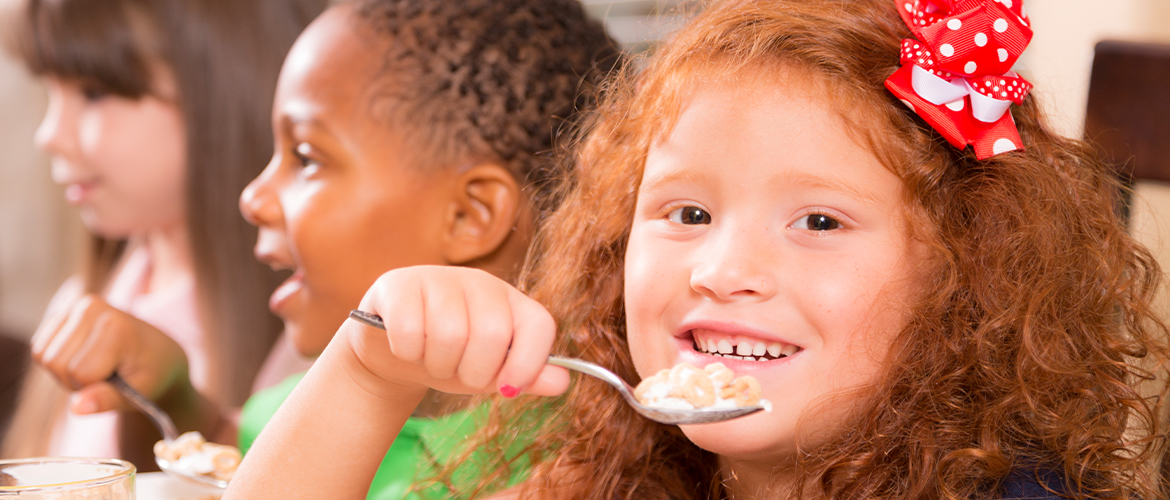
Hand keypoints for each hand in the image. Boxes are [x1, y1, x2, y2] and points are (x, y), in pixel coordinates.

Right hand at [30, 294, 189, 414]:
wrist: (158, 351)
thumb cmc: (151, 373)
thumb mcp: (139, 392)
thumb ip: (107, 400)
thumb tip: (77, 408)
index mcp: (115, 326)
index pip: (80, 373)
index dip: (93, 388)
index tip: (117, 381)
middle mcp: (91, 308)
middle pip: (57, 364)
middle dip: (77, 381)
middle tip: (106, 374)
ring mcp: (74, 305)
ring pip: (44, 356)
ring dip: (65, 372)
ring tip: (96, 365)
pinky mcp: (62, 311)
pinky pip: (40, 348)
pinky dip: (57, 360)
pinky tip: (83, 355)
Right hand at [344, 265, 568, 399]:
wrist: (391, 348)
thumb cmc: (451, 358)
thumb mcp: (491, 372)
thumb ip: (526, 376)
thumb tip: (562, 381)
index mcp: (511, 302)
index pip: (539, 325)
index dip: (528, 365)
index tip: (507, 389)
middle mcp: (481, 282)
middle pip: (493, 333)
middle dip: (474, 371)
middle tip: (459, 372)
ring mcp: (439, 278)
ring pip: (449, 334)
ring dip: (438, 365)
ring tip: (432, 359)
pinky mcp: (399, 284)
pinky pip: (410, 330)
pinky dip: (407, 353)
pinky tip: (406, 346)